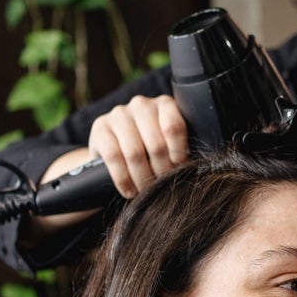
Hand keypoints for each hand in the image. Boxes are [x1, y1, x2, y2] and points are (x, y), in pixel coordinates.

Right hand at [24, 95, 188, 240]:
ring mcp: (118, 114)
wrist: (116, 147)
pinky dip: (123, 179)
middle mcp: (141, 104)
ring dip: (142, 178)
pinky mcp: (100, 127)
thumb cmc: (151, 147)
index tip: (179, 170)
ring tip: (146, 191)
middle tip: (162, 186)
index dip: (178, 154)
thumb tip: (197, 169)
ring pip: (134, 152)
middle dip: (161, 171)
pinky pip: (113, 157)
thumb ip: (181, 148)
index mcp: (164, 104)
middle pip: (155, 144)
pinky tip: (129, 190)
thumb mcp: (169, 142)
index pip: (174, 127)